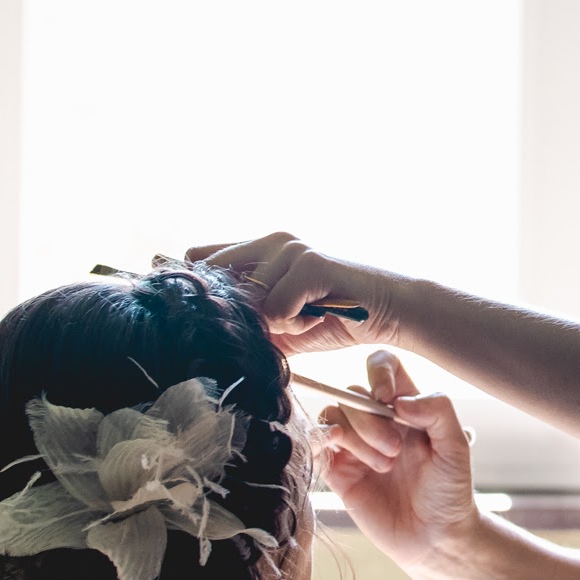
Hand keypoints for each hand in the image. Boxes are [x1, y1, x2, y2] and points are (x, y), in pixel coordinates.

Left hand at [187, 232, 401, 352]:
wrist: (388, 312)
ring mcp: (290, 249)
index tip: (191, 300)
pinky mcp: (309, 263)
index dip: (194, 283)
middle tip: (279, 323)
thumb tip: (205, 338)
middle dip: (238, 313)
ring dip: (278, 324)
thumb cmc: (335, 317)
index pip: (203, 257)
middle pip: (218, 279)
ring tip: (307, 317)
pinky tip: (320, 315)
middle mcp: (271, 242)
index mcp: (261, 251)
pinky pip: (278, 309)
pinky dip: (297, 324)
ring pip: (252, 303)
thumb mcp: (280, 326)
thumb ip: (248, 325)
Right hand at [315, 350, 481, 575]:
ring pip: (333, 416)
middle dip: (370, 420)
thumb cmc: (450, 491)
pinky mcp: (339, 471)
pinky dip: (319, 439)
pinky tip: (337, 449)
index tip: (390, 401)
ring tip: (383, 467)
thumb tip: (398, 400)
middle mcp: (379, 421)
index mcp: (407, 407)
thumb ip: (437, 411)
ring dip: (356, 438)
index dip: (380, 374)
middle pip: (353, 393)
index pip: (383, 366)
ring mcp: (356, 446)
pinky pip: (315, 442)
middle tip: (395, 451)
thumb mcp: (456, 446)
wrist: (435, 538)